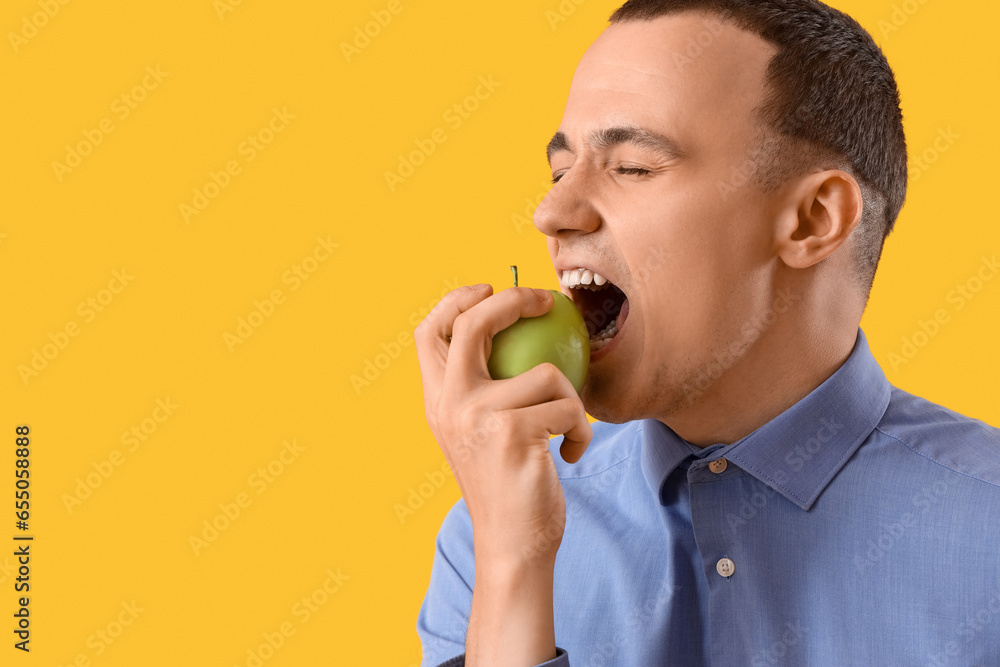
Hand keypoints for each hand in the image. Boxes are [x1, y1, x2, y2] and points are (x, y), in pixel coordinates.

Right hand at [415, 283, 591, 566]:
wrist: (514, 546)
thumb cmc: (508, 485)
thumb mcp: (480, 433)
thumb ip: (481, 389)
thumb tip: (512, 330)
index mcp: (437, 401)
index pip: (430, 332)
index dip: (456, 299)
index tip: (489, 288)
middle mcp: (448, 404)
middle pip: (474, 323)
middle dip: (514, 299)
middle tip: (548, 301)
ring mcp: (477, 417)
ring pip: (545, 372)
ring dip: (571, 400)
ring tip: (566, 430)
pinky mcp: (512, 433)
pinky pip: (568, 406)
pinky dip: (581, 429)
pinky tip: (571, 453)